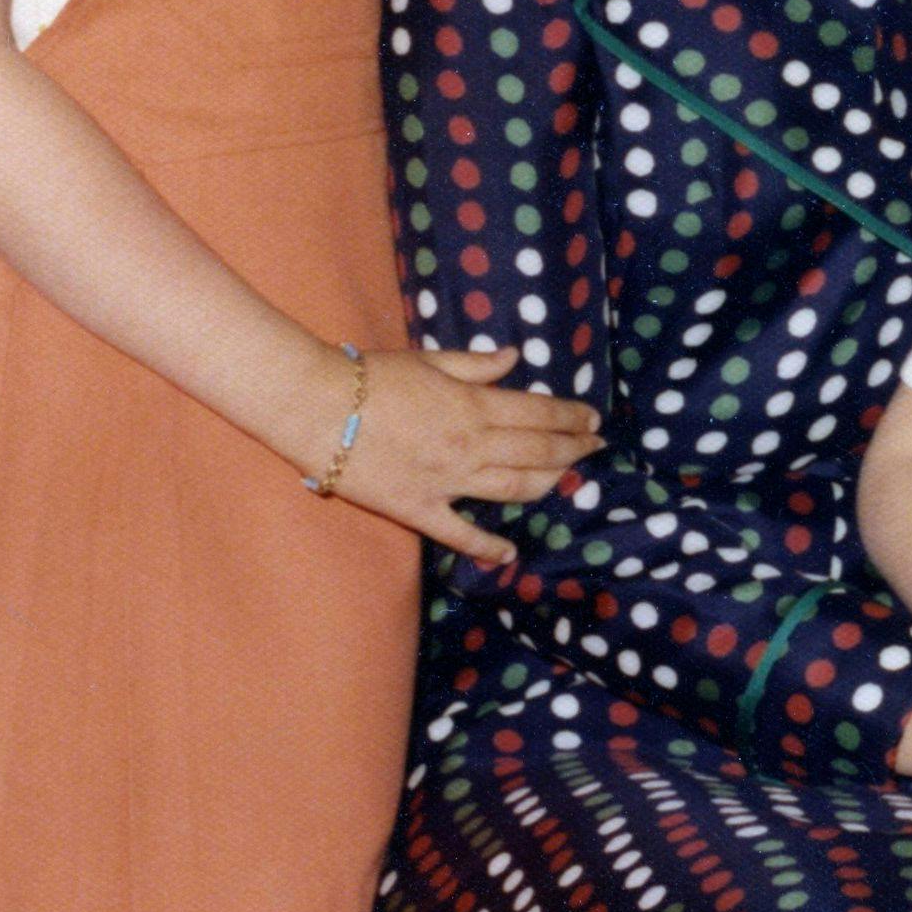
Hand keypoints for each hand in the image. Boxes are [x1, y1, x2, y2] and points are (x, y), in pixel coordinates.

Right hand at [324, 341, 602, 564]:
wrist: (316, 406)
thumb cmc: (370, 377)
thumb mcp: (429, 361)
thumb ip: (476, 364)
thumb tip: (514, 358)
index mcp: (473, 405)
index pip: (539, 414)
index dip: (571, 418)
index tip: (593, 420)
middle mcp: (469, 445)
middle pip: (537, 451)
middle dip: (573, 450)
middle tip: (596, 448)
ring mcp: (446, 481)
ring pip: (512, 488)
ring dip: (548, 485)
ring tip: (569, 480)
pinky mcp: (418, 508)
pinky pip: (459, 533)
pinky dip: (487, 546)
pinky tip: (509, 554)